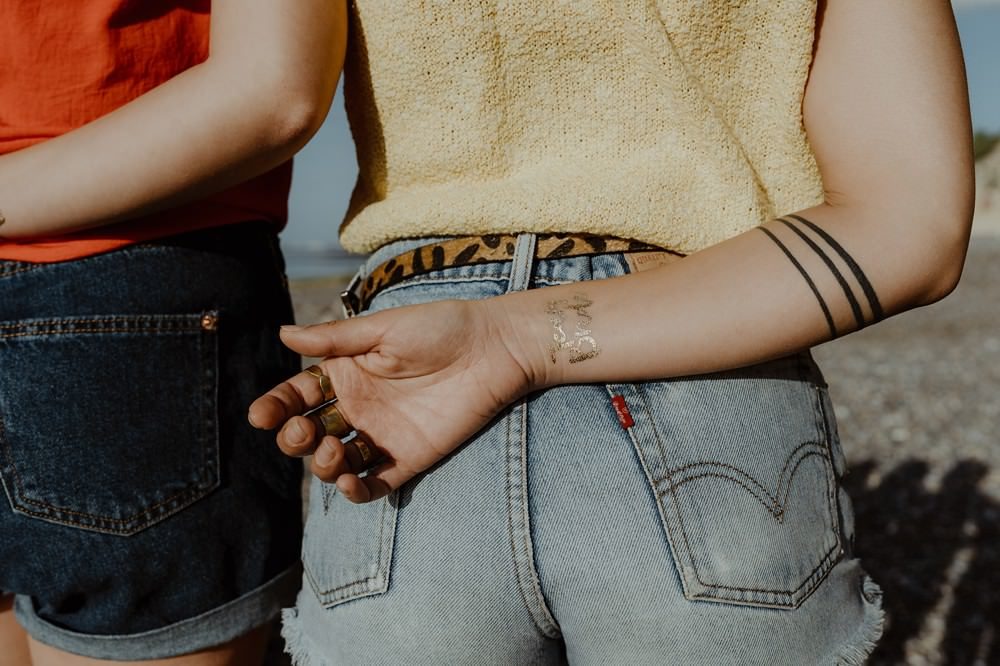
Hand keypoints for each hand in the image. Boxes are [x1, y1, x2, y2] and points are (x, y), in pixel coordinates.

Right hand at [248, 298, 532, 502]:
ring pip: (335, 463)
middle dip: (294, 439)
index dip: (275, 407)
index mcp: (346, 373)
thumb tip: (282, 335)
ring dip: (322, 465)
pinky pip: (374, 484)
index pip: (297, 395)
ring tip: (332, 451)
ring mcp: (381, 435)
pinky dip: (355, 490)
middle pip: (308, 434)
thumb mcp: (383, 329)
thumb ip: (334, 340)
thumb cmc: (441, 328)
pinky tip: (348, 482)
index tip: (261, 416)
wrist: (494, 348)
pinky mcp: (408, 458)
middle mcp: (358, 407)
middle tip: (305, 432)